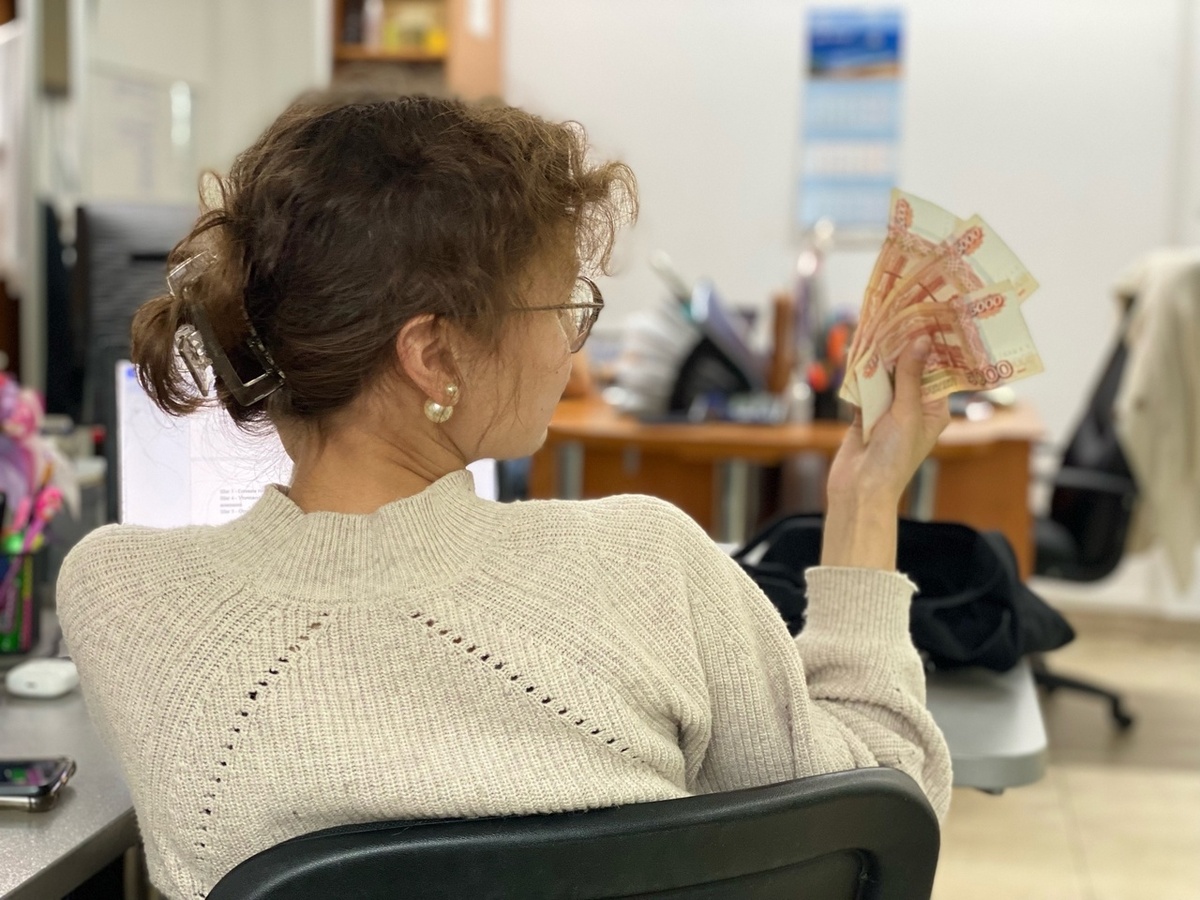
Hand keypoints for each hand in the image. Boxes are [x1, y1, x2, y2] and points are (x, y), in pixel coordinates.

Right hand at [821, 339, 950, 568]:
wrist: (859, 488)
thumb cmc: (893, 458)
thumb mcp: (906, 412)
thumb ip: (910, 376)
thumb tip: (920, 341)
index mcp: (933, 411)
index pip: (936, 372)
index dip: (933, 348)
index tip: (929, 321)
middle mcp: (912, 409)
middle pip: (909, 371)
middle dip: (903, 348)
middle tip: (900, 316)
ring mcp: (887, 411)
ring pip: (885, 377)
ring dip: (880, 358)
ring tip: (878, 327)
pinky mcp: (864, 415)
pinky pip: (864, 388)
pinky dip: (860, 373)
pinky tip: (857, 351)